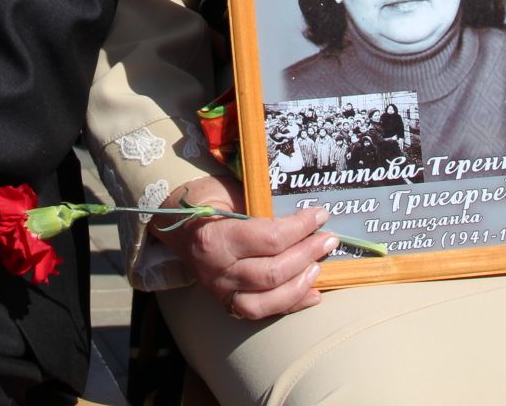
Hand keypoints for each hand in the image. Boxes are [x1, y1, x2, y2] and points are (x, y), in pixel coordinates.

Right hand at [156, 176, 335, 320]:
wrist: (176, 226)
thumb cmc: (206, 201)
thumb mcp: (228, 191)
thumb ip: (258, 204)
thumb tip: (300, 212)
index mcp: (215, 238)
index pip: (269, 239)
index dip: (300, 227)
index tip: (320, 215)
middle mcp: (217, 270)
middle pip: (272, 272)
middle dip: (307, 255)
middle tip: (329, 239)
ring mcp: (220, 291)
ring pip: (266, 301)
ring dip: (300, 284)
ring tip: (319, 266)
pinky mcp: (227, 303)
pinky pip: (261, 313)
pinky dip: (290, 305)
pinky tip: (313, 294)